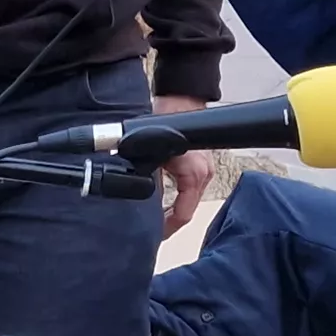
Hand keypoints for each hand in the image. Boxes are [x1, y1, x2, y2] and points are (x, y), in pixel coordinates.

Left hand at [151, 95, 217, 232]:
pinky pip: (188, 189)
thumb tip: (131, 198)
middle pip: (186, 210)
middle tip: (150, 230)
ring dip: (170, 209)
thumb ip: (144, 179)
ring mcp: (204, 170)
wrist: (179, 100)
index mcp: (194, 175)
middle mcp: (203, 175)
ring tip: (153, 217)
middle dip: (167, 221)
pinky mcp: (200, 165)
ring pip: (187, 200)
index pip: (183, 214)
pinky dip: (175, 197)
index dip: (166, 228)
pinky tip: (161, 200)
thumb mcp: (150, 156)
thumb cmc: (166, 121)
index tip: (153, 235)